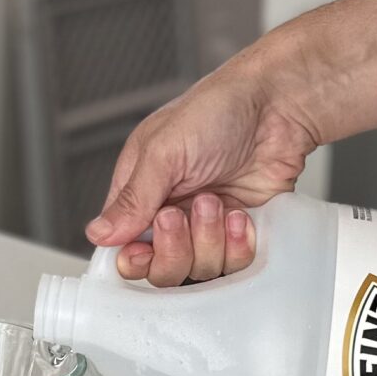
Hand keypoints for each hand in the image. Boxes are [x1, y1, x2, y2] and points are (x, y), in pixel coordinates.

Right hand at [85, 57, 317, 285]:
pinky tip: (240, 214)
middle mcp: (172, 211)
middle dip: (173, 249)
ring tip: (216, 200)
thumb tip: (98, 234)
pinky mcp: (242, 231)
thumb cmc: (216, 111)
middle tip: (179, 215)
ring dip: (209, 238)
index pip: (123, 245)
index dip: (132, 258)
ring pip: (200, 269)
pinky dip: (238, 244)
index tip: (142, 252)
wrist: (278, 106)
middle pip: (161, 267)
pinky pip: (235, 264)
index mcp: (141, 189)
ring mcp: (208, 224)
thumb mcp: (163, 151)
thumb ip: (132, 199)